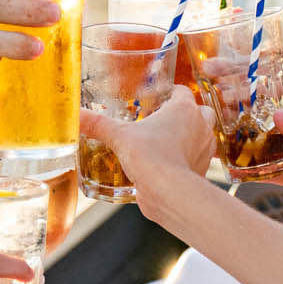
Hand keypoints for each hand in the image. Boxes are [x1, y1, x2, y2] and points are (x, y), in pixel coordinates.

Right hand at [76, 86, 213, 190]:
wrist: (169, 192)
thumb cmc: (150, 157)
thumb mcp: (119, 137)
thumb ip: (98, 124)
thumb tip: (77, 115)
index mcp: (183, 108)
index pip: (182, 91)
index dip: (171, 93)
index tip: (159, 98)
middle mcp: (200, 125)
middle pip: (199, 111)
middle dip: (186, 115)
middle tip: (166, 121)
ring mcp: (205, 148)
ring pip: (203, 135)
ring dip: (191, 136)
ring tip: (169, 142)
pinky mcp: (204, 169)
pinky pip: (199, 159)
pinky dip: (189, 159)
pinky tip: (171, 164)